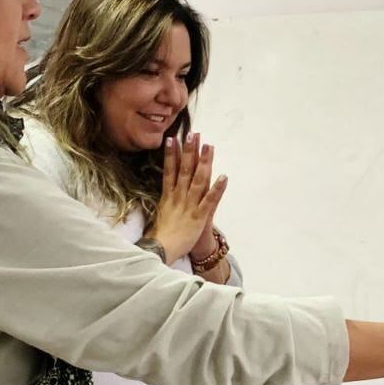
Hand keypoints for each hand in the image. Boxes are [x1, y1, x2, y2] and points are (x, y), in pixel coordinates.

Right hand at [146, 132, 226, 262]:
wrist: (161, 251)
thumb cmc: (160, 236)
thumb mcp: (159, 213)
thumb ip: (164, 200)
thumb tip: (164, 190)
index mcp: (167, 196)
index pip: (169, 170)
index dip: (171, 154)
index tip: (172, 138)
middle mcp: (178, 197)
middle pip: (184, 170)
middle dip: (189, 151)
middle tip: (193, 134)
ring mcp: (189, 206)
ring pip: (198, 180)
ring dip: (204, 162)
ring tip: (208, 146)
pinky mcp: (200, 217)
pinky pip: (210, 200)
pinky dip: (217, 188)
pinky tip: (224, 176)